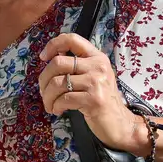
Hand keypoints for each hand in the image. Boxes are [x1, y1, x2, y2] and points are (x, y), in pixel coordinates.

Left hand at [37, 33, 144, 154]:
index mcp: (96, 56)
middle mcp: (97, 66)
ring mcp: (96, 82)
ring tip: (49, 104)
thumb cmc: (100, 99)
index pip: (72, 39)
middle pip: (58, 62)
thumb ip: (76, 65)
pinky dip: (56, 106)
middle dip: (44, 79)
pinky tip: (58, 110)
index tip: (43, 57)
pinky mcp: (93, 99)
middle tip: (44, 91)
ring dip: (47, 96)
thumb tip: (52, 55)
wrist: (118, 122)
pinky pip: (64, 99)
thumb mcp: (92, 76)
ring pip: (57, 83)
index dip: (53, 44)